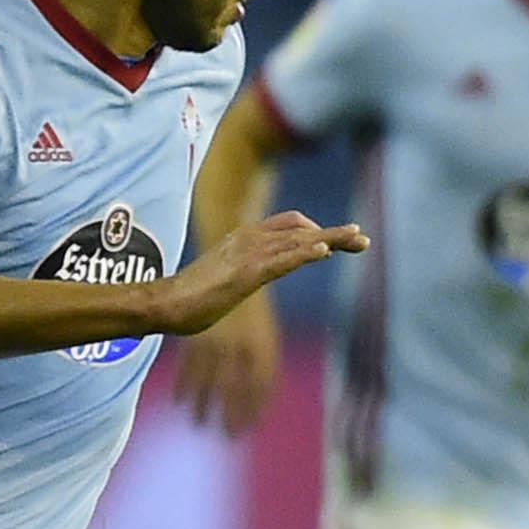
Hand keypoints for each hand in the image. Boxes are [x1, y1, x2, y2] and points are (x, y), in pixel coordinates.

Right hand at [152, 210, 364, 337]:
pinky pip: (281, 261)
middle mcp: (249, 239)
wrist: (166, 304)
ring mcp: (247, 255)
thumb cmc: (193, 296)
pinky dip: (304, 254)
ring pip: (297, 241)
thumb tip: (256, 276)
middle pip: (301, 228)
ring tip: (357, 240)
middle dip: (334, 233)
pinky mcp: (245, 275)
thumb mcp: (227, 276)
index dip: (317, 230)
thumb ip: (246, 270)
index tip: (340, 242)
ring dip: (330, 239)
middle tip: (362, 238)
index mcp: (245, 237)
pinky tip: (324, 253)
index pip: (290, 224)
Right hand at [172, 289, 280, 436]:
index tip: (248, 429)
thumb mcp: (265, 337)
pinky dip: (184, 386)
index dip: (253, 410)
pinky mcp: (197, 335)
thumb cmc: (253, 311)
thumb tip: (259, 402)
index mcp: (261, 347)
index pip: (260, 387)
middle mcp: (239, 347)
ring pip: (208, 380)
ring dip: (203, 405)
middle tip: (226, 436)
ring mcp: (216, 341)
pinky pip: (189, 366)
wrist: (235, 272)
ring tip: (199, 423)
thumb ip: (263, 367)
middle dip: (230, 415)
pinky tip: (180, 402)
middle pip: (234, 389)